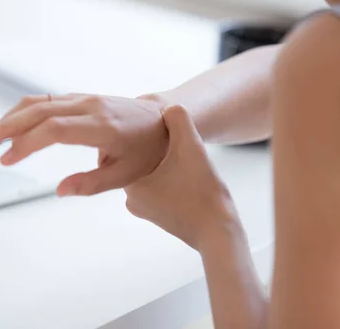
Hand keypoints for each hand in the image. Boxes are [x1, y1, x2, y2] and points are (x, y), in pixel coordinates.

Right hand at [0, 93, 167, 195]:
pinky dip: (24, 112)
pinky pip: (47, 101)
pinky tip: (10, 126)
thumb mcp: (126, 175)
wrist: (163, 121)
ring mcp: (85, 99)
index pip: (56, 129)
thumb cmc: (147, 150)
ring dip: (10, 117)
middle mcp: (91, 107)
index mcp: (103, 126)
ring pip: (40, 102)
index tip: (7, 159)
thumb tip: (59, 191)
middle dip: (7, 126)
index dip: (27, 142)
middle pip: (40, 110)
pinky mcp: (81, 99)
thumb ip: (91, 184)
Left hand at [123, 105, 241, 249]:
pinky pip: (160, 191)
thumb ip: (178, 120)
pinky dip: (169, 180)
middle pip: (136, 163)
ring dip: (162, 166)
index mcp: (130, 182)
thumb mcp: (192, 147)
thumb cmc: (202, 192)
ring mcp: (146, 211)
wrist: (218, 232)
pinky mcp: (162, 218)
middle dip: (151, 150)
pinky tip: (185, 173)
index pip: (121, 150)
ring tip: (179, 156)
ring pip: (150, 177)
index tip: (151, 126)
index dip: (137, 135)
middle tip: (168, 138)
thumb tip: (168, 107)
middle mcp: (132, 199)